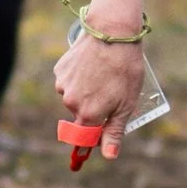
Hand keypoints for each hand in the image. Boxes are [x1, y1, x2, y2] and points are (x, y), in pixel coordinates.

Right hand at [52, 30, 149, 159]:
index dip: (86, 145)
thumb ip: (114, 131)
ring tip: (104, 75)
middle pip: (80, 116)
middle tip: (112, 93)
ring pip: (74, 97)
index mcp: (88, 114)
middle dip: (94, 110)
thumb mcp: (126, 104)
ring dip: (86, 92)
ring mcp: (63, 85)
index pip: (82, 140)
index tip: (84, 152)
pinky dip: (79, 77)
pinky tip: (93, 66)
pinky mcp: (60, 69)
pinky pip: (69, 81)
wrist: (112, 31)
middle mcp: (71, 102)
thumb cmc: (125, 68)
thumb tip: (108, 156)